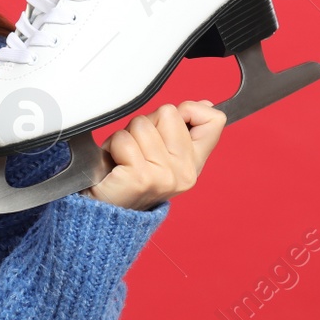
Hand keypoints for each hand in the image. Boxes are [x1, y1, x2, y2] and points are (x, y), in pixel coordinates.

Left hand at [82, 101, 225, 210]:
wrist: (106, 214)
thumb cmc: (129, 176)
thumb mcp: (162, 153)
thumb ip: (182, 130)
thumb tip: (206, 105)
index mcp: (194, 164)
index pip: (214, 120)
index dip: (190, 111)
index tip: (168, 127)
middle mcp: (186, 172)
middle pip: (168, 112)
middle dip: (147, 123)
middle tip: (138, 149)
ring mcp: (165, 177)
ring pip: (142, 123)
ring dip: (126, 136)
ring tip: (124, 158)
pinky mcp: (142, 178)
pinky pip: (124, 139)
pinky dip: (113, 146)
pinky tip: (116, 165)